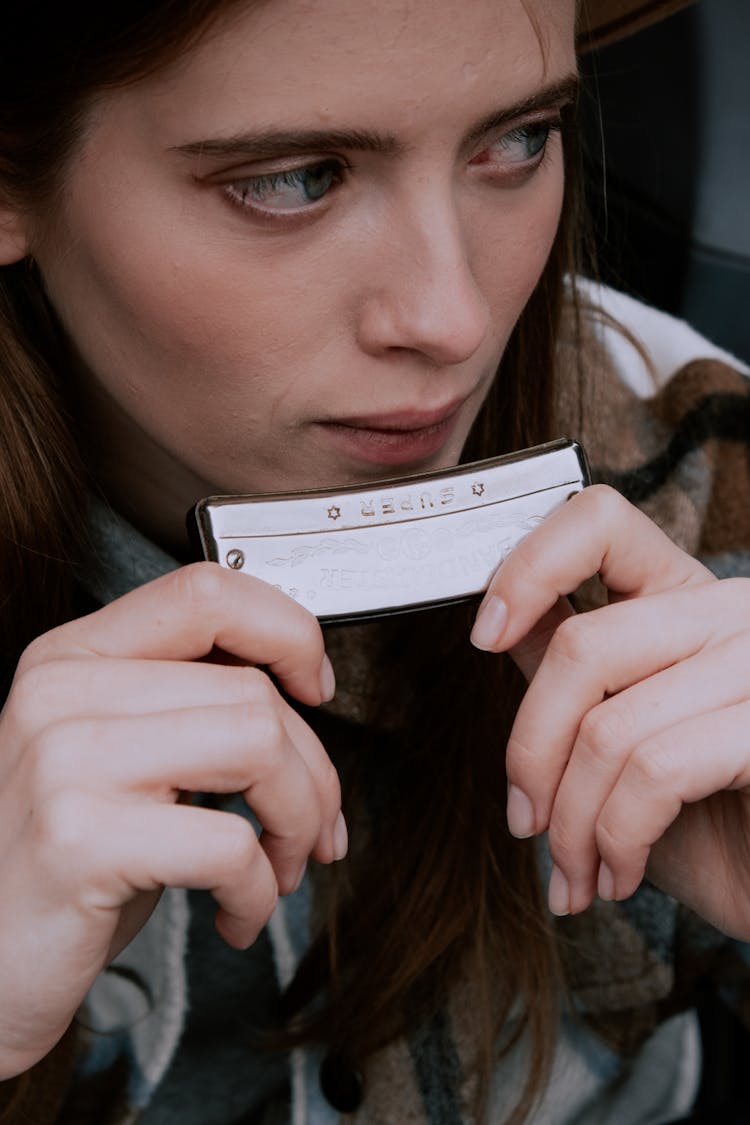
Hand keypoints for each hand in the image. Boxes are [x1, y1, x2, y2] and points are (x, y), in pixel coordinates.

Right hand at [0, 563, 343, 1076]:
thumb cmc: (71, 866)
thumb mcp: (121, 761)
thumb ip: (189, 704)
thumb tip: (304, 684)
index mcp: (73, 657)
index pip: (205, 591)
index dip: (287, 632)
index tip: (315, 688)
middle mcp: (60, 693)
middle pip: (252, 690)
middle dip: (313, 772)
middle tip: (312, 830)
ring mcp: (64, 762)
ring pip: (259, 747)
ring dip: (298, 822)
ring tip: (278, 867)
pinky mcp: (79, 840)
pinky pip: (229, 843)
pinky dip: (259, 890)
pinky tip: (234, 914)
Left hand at [470, 485, 749, 938]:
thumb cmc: (705, 821)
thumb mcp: (620, 735)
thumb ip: (572, 670)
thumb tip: (500, 620)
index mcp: (684, 597)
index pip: (599, 521)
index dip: (528, 566)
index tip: (484, 636)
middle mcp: (730, 613)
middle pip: (582, 647)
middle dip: (531, 753)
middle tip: (526, 821)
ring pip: (608, 726)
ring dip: (571, 822)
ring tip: (577, 871)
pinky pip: (655, 772)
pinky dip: (616, 839)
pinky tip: (621, 873)